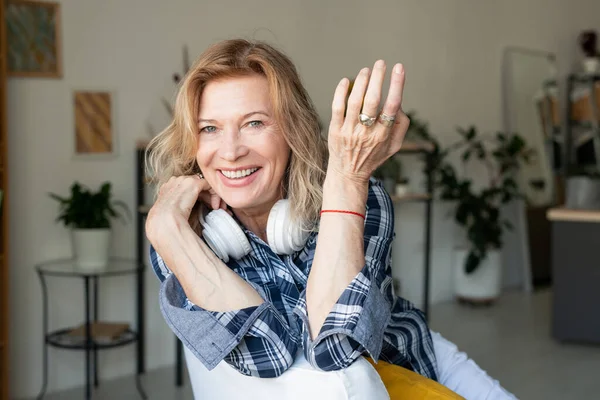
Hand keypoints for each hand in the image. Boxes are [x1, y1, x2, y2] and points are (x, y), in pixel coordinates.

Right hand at [145, 174, 226, 245]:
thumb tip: (184, 214)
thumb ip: (176, 209)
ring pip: (203, 185)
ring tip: (216, 209)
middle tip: (213, 208)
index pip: (185, 189)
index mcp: (167, 188)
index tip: (203, 209)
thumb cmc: (165, 223)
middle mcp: (175, 181)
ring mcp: (183, 180)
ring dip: (211, 197)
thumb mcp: (169, 214)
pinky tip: (215, 206)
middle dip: (206, 197)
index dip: (197, 198)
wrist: (164, 221)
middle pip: (195, 186)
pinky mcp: (193, 182)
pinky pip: (208, 184)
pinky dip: (214, 194)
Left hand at [326, 60, 409, 183]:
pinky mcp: (335, 131)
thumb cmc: (373, 157)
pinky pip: (337, 107)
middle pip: (373, 100)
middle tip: (380, 63)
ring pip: (355, 101)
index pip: (392, 106)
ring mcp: (349, 131)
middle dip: (378, 78)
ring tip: (366, 70)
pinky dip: (341, 92)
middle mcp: (367, 133)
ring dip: (361, 82)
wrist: (347, 175)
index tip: (399, 68)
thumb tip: (399, 104)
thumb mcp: (394, 147)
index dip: (397, 85)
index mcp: (384, 135)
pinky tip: (346, 81)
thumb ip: (401, 126)